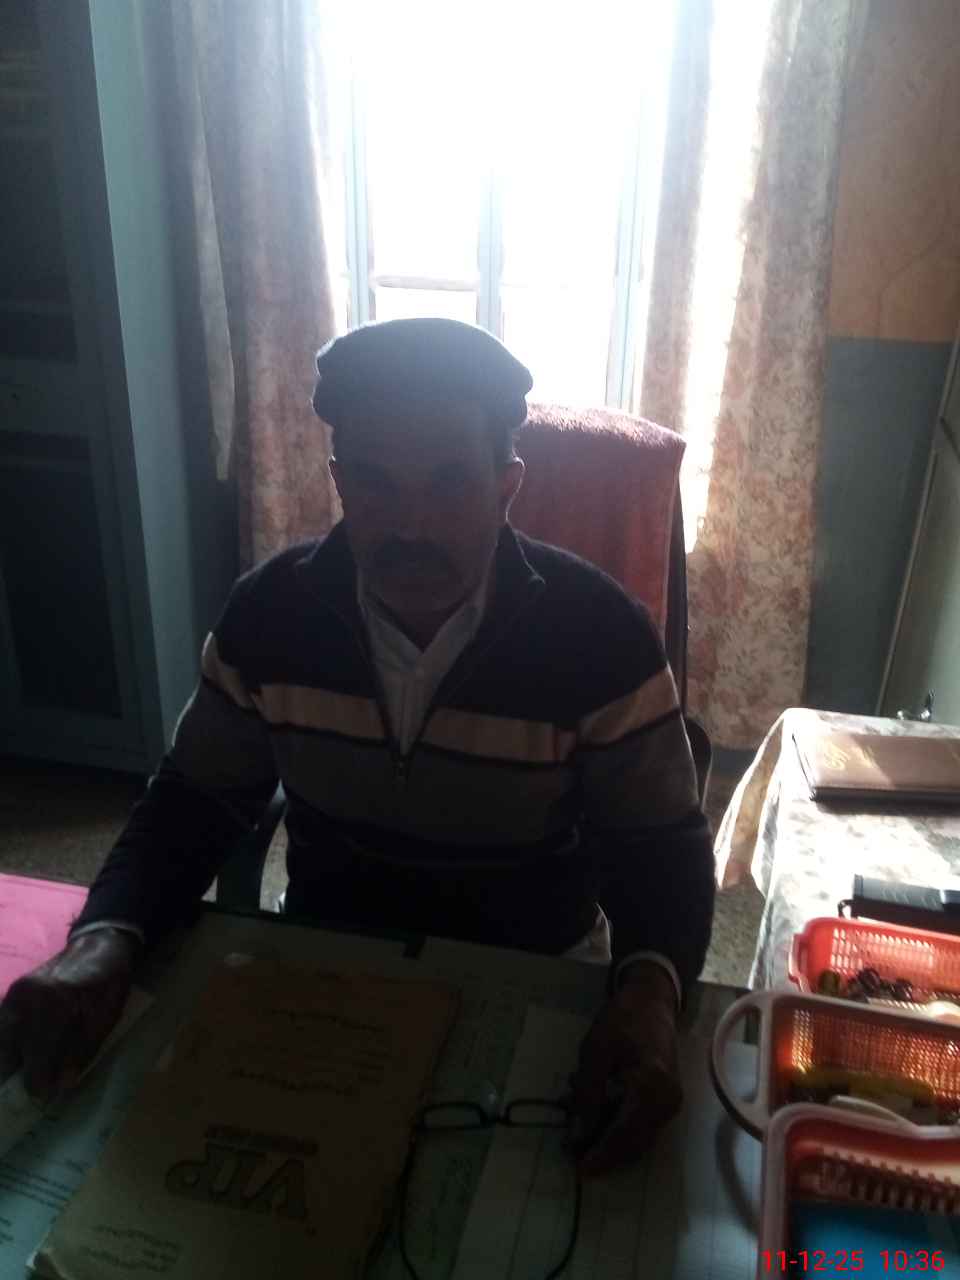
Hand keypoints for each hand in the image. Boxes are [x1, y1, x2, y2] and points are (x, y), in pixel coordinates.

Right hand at [0, 929, 138, 1102]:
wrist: (99, 946)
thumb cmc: (108, 984)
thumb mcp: (106, 1019)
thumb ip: (82, 1052)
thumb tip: (61, 1086)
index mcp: (54, 1006)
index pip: (35, 1061)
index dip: (38, 1086)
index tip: (44, 1101)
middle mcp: (27, 1000)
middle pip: (9, 1054)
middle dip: (19, 1077)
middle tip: (35, 1092)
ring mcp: (15, 994)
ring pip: (2, 1042)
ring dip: (12, 1060)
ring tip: (27, 1075)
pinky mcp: (12, 992)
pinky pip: (4, 1026)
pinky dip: (10, 1043)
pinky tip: (23, 1054)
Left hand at [570, 961, 681, 1175]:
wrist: (652, 1001)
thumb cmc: (623, 1020)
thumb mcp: (596, 1050)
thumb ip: (588, 1093)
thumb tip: (580, 1134)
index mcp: (653, 1087)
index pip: (625, 1135)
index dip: (601, 1154)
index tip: (578, 1168)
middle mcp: (668, 1102)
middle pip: (632, 1144)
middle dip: (601, 1150)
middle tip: (569, 1148)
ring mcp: (670, 1104)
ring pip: (636, 1139)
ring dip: (606, 1138)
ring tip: (576, 1122)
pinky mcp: (665, 1102)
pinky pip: (640, 1126)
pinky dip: (615, 1126)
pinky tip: (594, 1108)